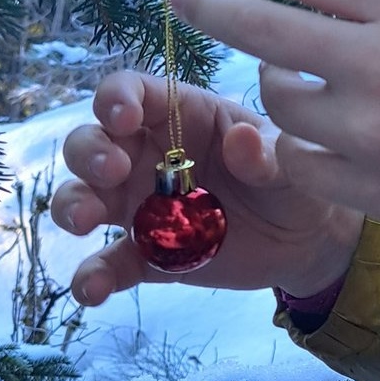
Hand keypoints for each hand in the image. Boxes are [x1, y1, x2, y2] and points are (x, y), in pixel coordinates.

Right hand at [51, 70, 364, 305]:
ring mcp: (142, 206)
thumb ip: (267, 153)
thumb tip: (240, 139)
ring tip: (88, 221)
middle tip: (114, 171)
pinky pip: (106, 265)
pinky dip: (91, 277)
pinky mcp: (145, 255)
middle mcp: (151, 156)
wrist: (305, 242)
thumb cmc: (294, 180)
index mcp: (186, 117)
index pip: (135, 91)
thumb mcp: (292, 163)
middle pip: (93, 140)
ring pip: (83, 197)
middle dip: (90, 152)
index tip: (124, 117)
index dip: (117, 97)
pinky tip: (92, 289)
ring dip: (74, 205)